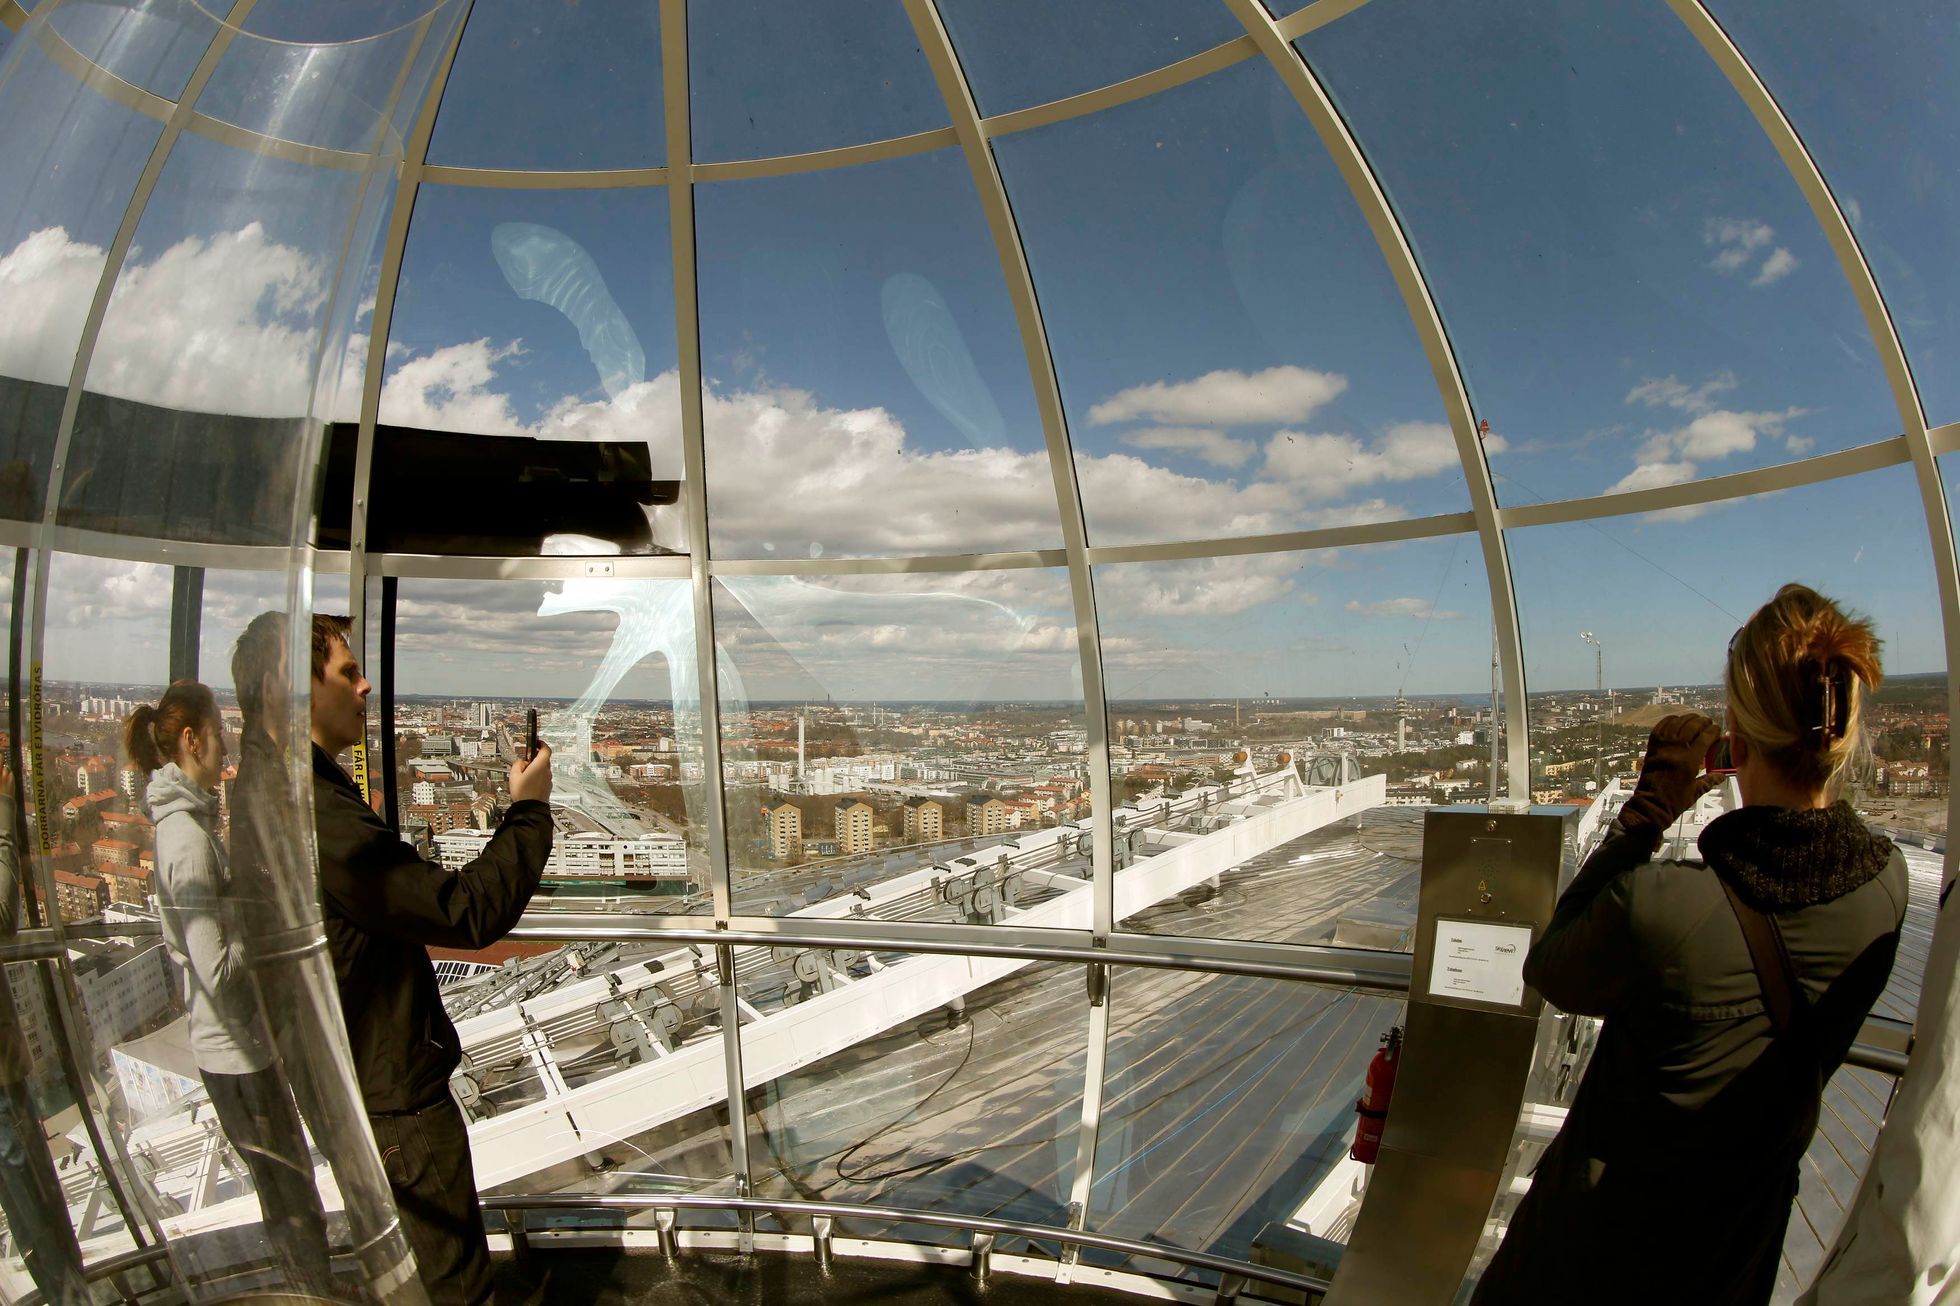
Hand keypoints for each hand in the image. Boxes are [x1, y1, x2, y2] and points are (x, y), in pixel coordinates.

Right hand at [508, 742, 552, 805]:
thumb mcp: (514, 774)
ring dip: (536, 768)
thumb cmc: (523, 792)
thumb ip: (518, 764)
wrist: (530, 809)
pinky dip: (537, 776)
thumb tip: (522, 761)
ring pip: (543, 769)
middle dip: (536, 757)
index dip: (541, 744)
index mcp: (540, 765)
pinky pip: (543, 777)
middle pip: (544, 759)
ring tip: (524, 774)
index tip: (537, 742)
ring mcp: (548, 780)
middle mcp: (547, 771)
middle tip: (526, 760)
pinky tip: (528, 782)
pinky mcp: (547, 787)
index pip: (546, 749)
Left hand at [1619, 713, 1721, 842]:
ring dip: (1687, 719)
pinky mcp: (1652, 747)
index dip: (1713, 730)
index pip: (1705, 737)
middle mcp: (1675, 750)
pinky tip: (1676, 720)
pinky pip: (1660, 727)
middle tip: (1708, 723)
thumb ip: (1710, 780)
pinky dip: (1669, 721)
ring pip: (1676, 723)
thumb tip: (1722, 776)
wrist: (1651, 806)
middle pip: (1692, 726)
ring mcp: (1662, 747)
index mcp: (1689, 760)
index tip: (1718, 729)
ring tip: (1695, 719)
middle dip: (1702, 722)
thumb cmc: (1674, 801)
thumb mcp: (1696, 791)